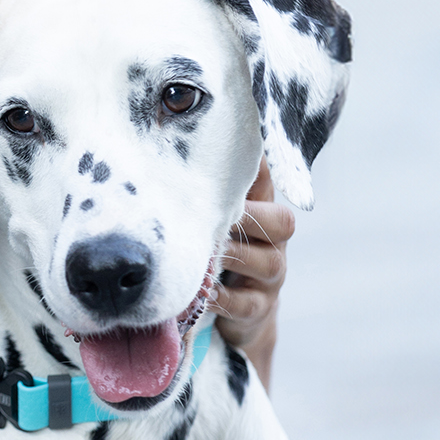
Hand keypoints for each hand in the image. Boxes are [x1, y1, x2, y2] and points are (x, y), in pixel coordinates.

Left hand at [213, 158, 294, 390]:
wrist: (236, 309)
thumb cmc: (212, 245)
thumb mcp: (205, 212)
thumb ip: (193, 183)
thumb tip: (158, 130)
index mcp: (259, 204)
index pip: (264, 177)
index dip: (252, 168)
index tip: (225, 158)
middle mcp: (273, 237)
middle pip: (281, 221)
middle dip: (247, 219)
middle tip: (214, 217)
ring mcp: (270, 274)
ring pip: (268, 261)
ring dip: (232, 258)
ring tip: (202, 256)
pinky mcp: (259, 307)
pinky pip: (247, 303)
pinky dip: (221, 298)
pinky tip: (198, 294)